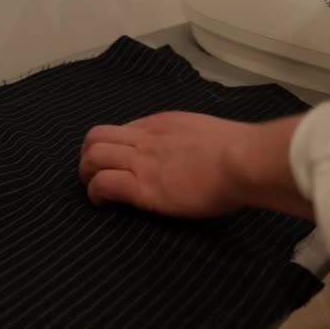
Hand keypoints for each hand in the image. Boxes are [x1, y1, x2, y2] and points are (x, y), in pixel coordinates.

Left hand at [80, 111, 311, 218]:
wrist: (242, 160)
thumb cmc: (237, 150)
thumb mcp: (206, 132)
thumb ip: (189, 140)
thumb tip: (193, 154)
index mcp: (161, 124)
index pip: (121, 129)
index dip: (113, 147)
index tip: (120, 163)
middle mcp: (145, 138)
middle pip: (95, 137)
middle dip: (88, 157)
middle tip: (97, 175)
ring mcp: (141, 161)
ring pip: (92, 157)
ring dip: (87, 175)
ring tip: (97, 192)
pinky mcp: (142, 187)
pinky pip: (103, 184)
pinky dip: (96, 194)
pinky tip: (105, 204)